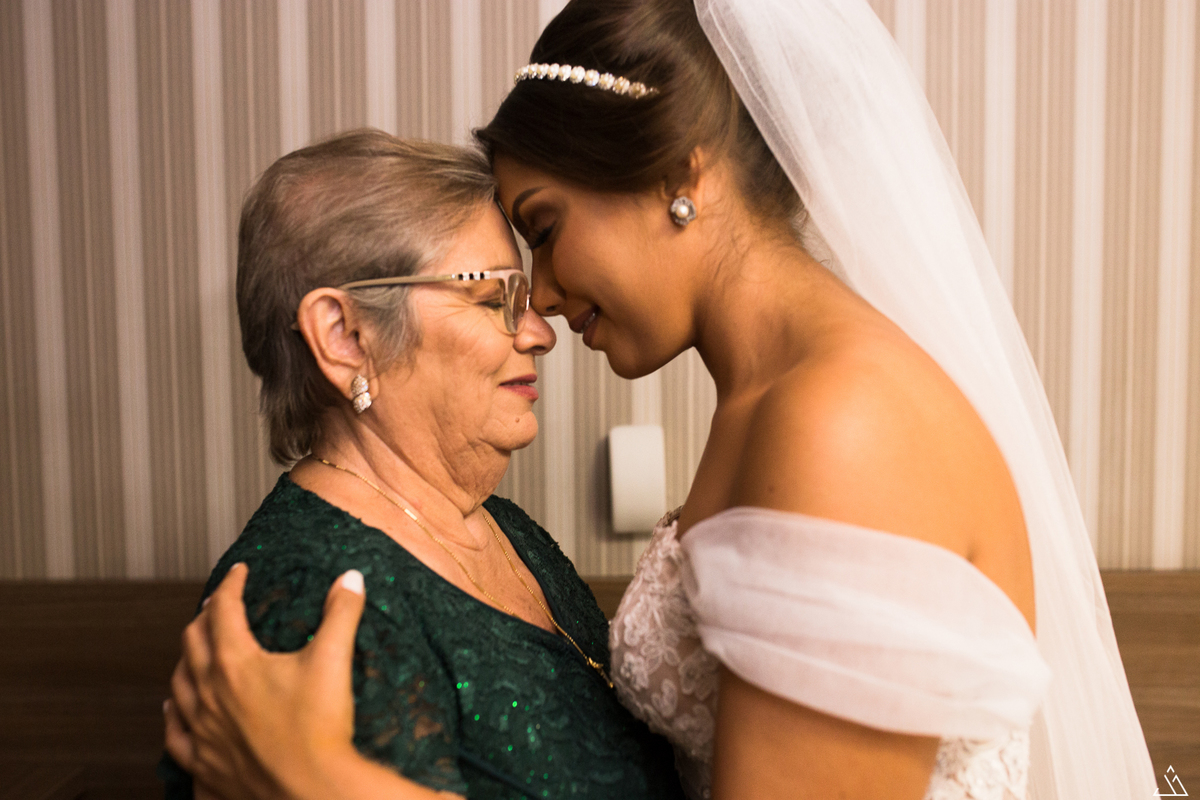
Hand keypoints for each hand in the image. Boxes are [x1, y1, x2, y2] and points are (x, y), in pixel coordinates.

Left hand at [165, 563, 366, 799]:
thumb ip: (341, 613)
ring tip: (191, 653)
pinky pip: (176, 737)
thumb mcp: (333, 660)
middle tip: (217, 606)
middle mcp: (208, 695)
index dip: (231, 585)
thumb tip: (351, 578)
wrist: (311, 792)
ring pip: (178, 687)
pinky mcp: (203, 767)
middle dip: (204, 618)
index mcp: (235, 664)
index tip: (238, 573)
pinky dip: (173, 718)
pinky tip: (174, 711)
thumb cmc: (319, 729)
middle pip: (193, 644)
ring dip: (184, 662)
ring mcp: (201, 733)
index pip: (223, 610)